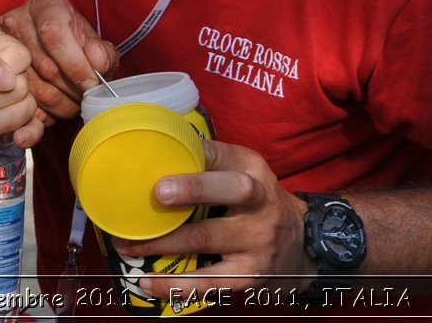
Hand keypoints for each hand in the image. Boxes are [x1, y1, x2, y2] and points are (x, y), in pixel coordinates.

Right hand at [0, 0, 117, 120]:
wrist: (50, 42)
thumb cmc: (73, 41)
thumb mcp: (94, 41)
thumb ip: (103, 53)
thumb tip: (97, 62)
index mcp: (44, 5)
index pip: (54, 34)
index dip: (76, 63)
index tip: (92, 82)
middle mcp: (17, 22)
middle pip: (46, 66)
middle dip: (72, 88)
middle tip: (87, 95)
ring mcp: (2, 47)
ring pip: (34, 89)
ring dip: (61, 104)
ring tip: (75, 101)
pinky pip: (21, 103)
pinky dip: (43, 114)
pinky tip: (56, 111)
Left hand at [112, 140, 314, 302]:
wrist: (303, 250)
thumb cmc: (259, 206)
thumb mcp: (247, 175)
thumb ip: (212, 162)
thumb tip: (161, 147)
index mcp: (253, 172)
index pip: (225, 156)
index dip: (197, 152)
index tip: (168, 149)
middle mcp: (260, 203)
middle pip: (231, 190)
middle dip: (193, 189)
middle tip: (157, 192)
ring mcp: (256, 241)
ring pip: (206, 239)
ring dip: (163, 242)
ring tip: (128, 244)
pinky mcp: (248, 275)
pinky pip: (206, 282)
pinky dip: (173, 285)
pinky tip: (147, 282)